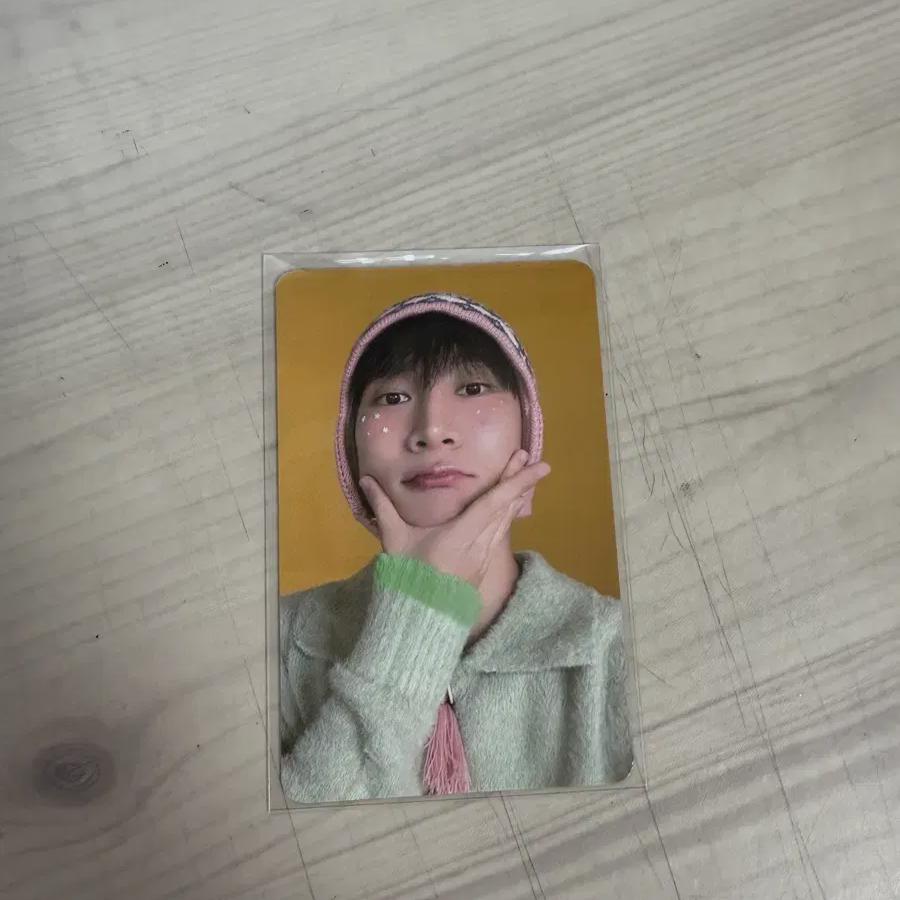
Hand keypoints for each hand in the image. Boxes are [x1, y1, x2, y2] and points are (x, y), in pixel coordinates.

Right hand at [358, 449, 550, 590]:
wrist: (418, 616)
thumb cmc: (406, 576)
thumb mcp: (394, 539)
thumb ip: (382, 507)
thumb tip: (365, 480)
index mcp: (460, 535)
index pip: (494, 503)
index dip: (516, 482)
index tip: (538, 466)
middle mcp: (479, 545)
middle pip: (505, 509)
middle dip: (520, 482)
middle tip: (534, 460)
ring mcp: (484, 558)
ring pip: (506, 523)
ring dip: (516, 498)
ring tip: (526, 476)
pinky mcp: (484, 566)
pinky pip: (501, 535)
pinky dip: (508, 517)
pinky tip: (511, 507)